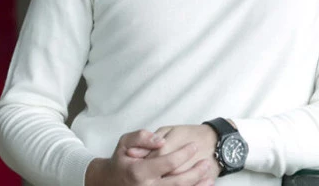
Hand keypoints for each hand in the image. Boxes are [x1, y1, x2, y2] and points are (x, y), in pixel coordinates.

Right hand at [85, 129, 213, 185]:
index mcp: (139, 171)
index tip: (194, 146)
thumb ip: (141, 137)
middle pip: (179, 181)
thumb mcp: (124, 142)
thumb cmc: (120, 160)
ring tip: (210, 177)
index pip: (168, 162)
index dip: (184, 153)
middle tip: (206, 161)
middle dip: (196, 172)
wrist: (108, 182)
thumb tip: (160, 140)